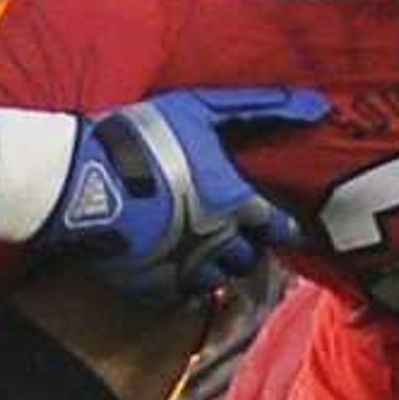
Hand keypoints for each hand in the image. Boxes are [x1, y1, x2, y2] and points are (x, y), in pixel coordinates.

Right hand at [41, 89, 324, 306]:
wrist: (80, 180)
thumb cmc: (143, 139)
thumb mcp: (201, 110)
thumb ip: (261, 109)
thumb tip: (318, 105)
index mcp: (237, 203)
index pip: (278, 227)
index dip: (278, 226)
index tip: (273, 223)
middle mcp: (220, 243)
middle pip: (248, 258)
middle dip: (242, 245)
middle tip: (224, 229)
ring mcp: (186, 270)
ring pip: (217, 281)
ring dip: (212, 266)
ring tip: (192, 244)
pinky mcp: (153, 287)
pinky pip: (178, 294)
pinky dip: (177, 280)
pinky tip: (162, 257)